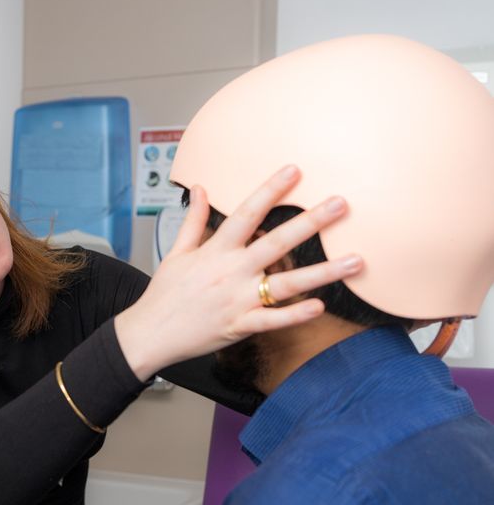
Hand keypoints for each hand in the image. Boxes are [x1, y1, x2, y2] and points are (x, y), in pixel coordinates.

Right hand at [115, 165, 363, 381]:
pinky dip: (295, 315)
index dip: (270, 190)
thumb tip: (201, 188)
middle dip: (310, 222)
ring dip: (323, 272)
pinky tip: (320, 306)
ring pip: (286, 283)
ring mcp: (237, 300)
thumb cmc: (164, 294)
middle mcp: (231, 272)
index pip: (246, 213)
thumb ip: (194, 220)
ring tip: (355, 260)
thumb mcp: (176, 252)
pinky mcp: (239, 326)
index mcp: (215, 251)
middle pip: (276, 243)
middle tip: (340, 204)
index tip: (294, 171)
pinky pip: (272, 320)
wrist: (150, 334)